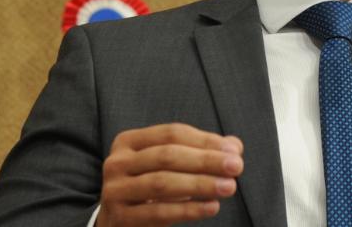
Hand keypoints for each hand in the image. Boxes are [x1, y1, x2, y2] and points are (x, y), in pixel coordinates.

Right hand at [95, 123, 243, 226]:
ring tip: (229, 187)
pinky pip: (158, 212)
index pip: (172, 134)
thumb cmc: (149, 187)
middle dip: (206, 160)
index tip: (235, 150)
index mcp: (128, 141)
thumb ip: (200, 152)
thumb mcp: (169, 165)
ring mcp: (115, 191)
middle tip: (237, 167)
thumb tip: (234, 146)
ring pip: (162, 184)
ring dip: (200, 184)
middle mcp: (117, 163)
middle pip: (167, 156)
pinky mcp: (120, 218)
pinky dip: (189, 210)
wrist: (117, 222)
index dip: (205, 140)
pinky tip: (212, 207)